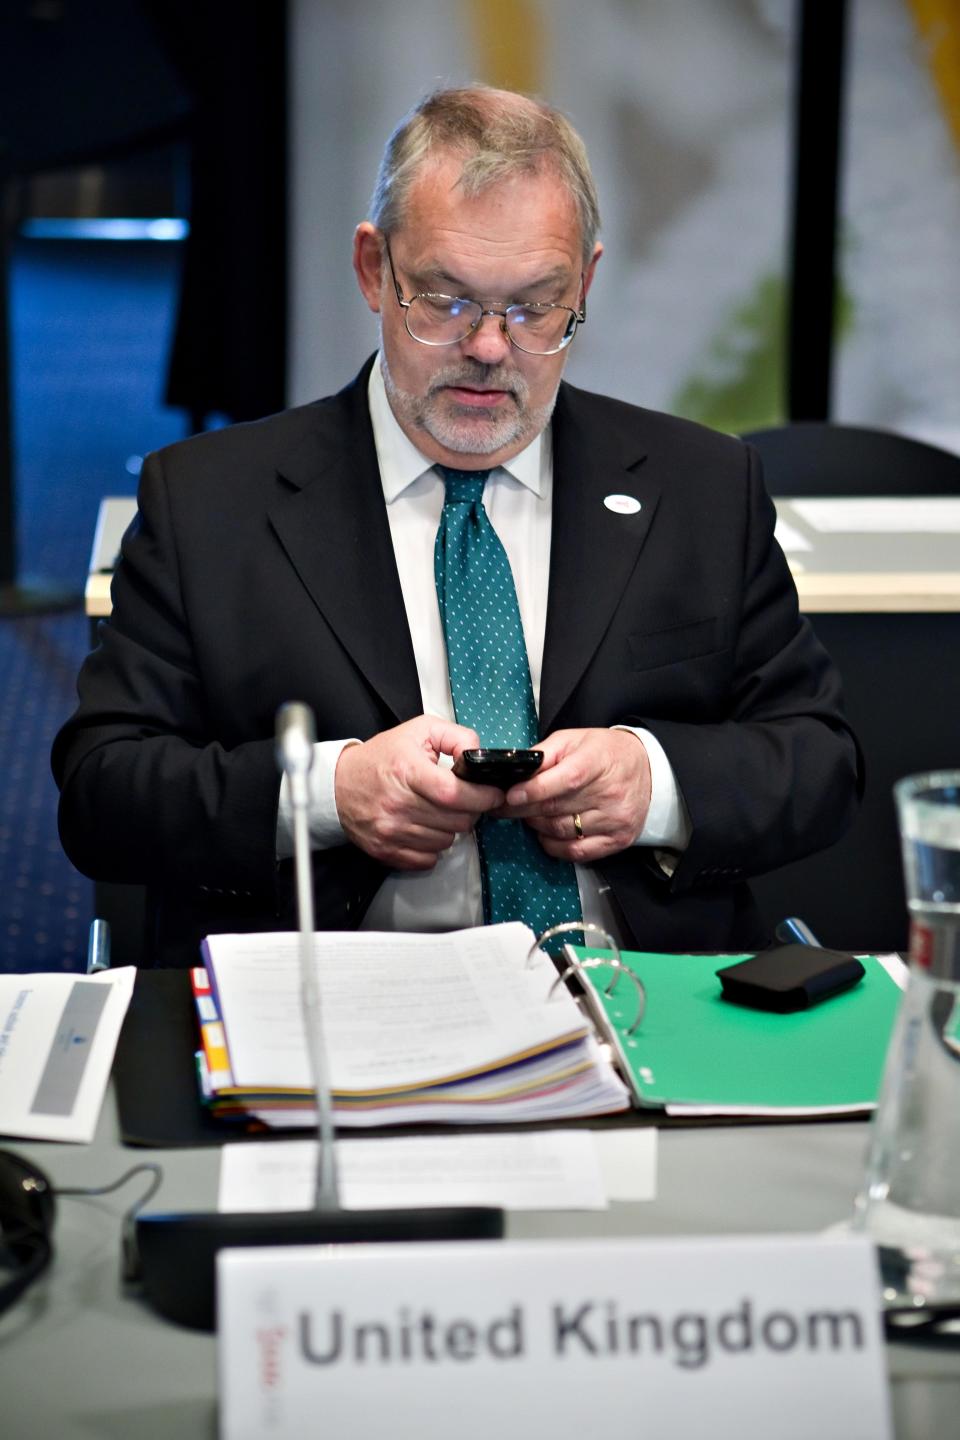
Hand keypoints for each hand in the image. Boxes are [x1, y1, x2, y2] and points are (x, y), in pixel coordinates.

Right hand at [335, 715, 502, 869]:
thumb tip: (478, 755)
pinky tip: (426, 828)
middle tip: (463, 799)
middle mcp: (397, 804)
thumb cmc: (382, 757)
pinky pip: (427, 859)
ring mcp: (391, 830)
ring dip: (450, 828)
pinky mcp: (385, 850)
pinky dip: (432, 846)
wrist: (340, 784)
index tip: (492, 794)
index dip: (482, 796)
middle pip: (457, 821)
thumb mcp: (420, 731)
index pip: (455, 794)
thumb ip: (456, 737)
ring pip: (446, 842)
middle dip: (470, 811)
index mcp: (407, 771)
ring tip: (438, 811)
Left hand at [496, 728, 651, 860]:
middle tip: (504, 807)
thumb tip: (515, 772)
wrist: (647, 769)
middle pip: (556, 809)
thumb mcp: (574, 740)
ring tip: (529, 815)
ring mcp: (615, 820)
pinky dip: (554, 846)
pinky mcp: (618, 840)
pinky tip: (546, 834)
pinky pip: (577, 852)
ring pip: (562, 831)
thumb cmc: (603, 752)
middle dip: (523, 810)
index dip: (533, 790)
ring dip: (537, 826)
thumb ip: (544, 754)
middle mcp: (610, 794)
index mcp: (598, 763)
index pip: (564, 780)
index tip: (510, 796)